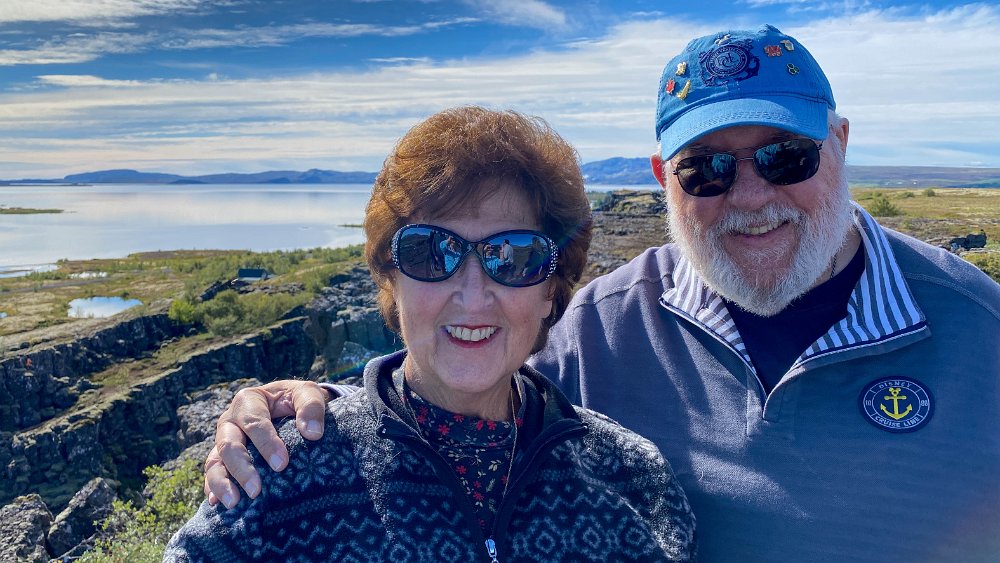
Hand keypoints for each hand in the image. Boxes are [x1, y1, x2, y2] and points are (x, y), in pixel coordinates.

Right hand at [203, 380, 329, 508]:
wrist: (290, 406)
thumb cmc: (298, 400)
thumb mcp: (308, 393)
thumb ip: (311, 407)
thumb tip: (313, 434)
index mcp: (249, 401)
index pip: (254, 423)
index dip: (266, 443)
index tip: (281, 464)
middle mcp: (231, 421)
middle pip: (228, 444)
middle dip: (241, 469)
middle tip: (256, 491)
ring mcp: (224, 440)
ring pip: (214, 462)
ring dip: (221, 484)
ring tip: (234, 504)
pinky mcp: (223, 458)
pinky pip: (212, 475)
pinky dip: (213, 489)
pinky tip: (217, 505)